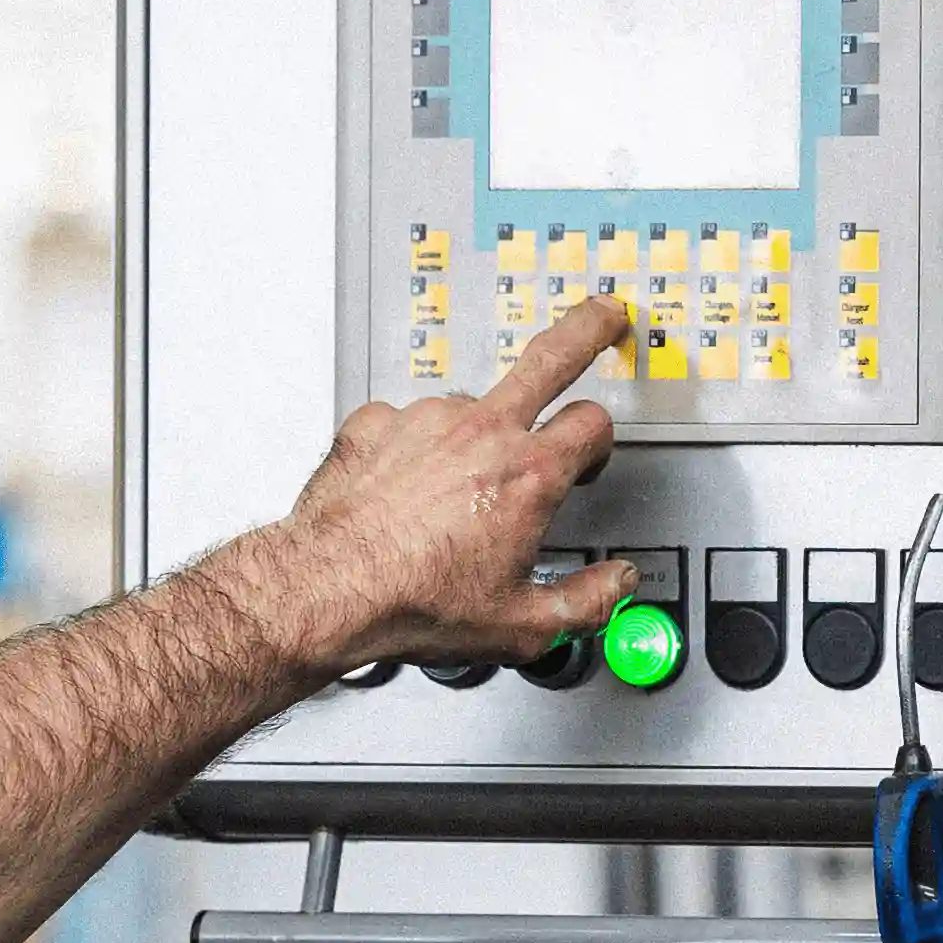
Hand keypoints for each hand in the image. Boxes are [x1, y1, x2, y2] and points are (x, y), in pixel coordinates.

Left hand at [275, 297, 639, 671]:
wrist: (325, 592)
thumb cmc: (415, 604)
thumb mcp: (522, 626)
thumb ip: (587, 602)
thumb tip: (617, 582)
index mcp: (529, 474)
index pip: (592, 424)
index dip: (598, 439)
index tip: (590, 451)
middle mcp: (482, 432)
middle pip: (550, 356)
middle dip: (586, 329)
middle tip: (602, 316)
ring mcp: (425, 419)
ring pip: (468, 408)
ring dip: (470, 436)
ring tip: (446, 492)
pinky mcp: (375, 422)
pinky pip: (405, 424)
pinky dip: (409, 450)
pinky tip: (399, 490)